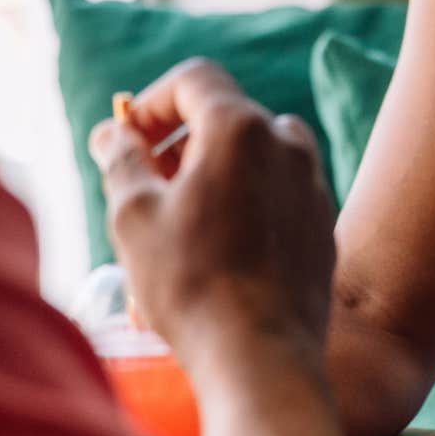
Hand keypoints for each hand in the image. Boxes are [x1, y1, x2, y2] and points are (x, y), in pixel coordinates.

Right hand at [88, 58, 336, 378]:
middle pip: (226, 114)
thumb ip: (122, 160)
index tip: (127, 139)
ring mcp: (312, 182)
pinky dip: (246, 197)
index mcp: (241, 128)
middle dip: (179, 138)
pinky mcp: (322, 222)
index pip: (194, 79)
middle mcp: (287, 143)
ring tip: (181, 212)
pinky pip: (278, 189)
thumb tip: (112, 133)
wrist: (262, 356)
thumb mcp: (133, 215)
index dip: (151, 101)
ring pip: (256, 152)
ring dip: (215, 166)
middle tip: (144, 180)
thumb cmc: (190, 283)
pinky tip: (219, 243)